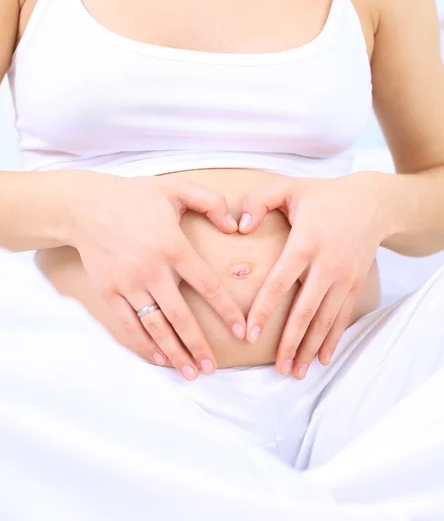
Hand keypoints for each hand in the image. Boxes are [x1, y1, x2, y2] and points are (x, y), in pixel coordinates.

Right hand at [65, 171, 245, 380]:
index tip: (241, 331)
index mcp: (173, 247)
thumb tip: (235, 226)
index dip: (226, 311)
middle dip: (198, 345)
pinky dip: (143, 343)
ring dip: (173, 352)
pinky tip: (158, 358)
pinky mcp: (109, 291)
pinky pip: (128, 323)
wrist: (85, 205)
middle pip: (181, 316)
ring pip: (155, 326)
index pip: (207, 286)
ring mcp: (129, 283)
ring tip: (190, 372)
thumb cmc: (134, 196)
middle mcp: (152, 270)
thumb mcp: (177, 188)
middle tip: (212, 368)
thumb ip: (212, 202)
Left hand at [239, 172, 390, 378]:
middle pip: (305, 311)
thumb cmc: (324, 196)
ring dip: (311, 348)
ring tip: (296, 372)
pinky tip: (323, 359)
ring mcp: (344, 278)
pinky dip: (333, 340)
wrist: (373, 203)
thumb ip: (258, 200)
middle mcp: (326, 265)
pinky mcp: (355, 284)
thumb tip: (239, 226)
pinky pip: (343, 317)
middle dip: (290, 342)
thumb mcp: (288, 187)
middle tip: (277, 368)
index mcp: (305, 243)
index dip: (264, 310)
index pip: (280, 283)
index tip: (249, 334)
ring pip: (325, 320)